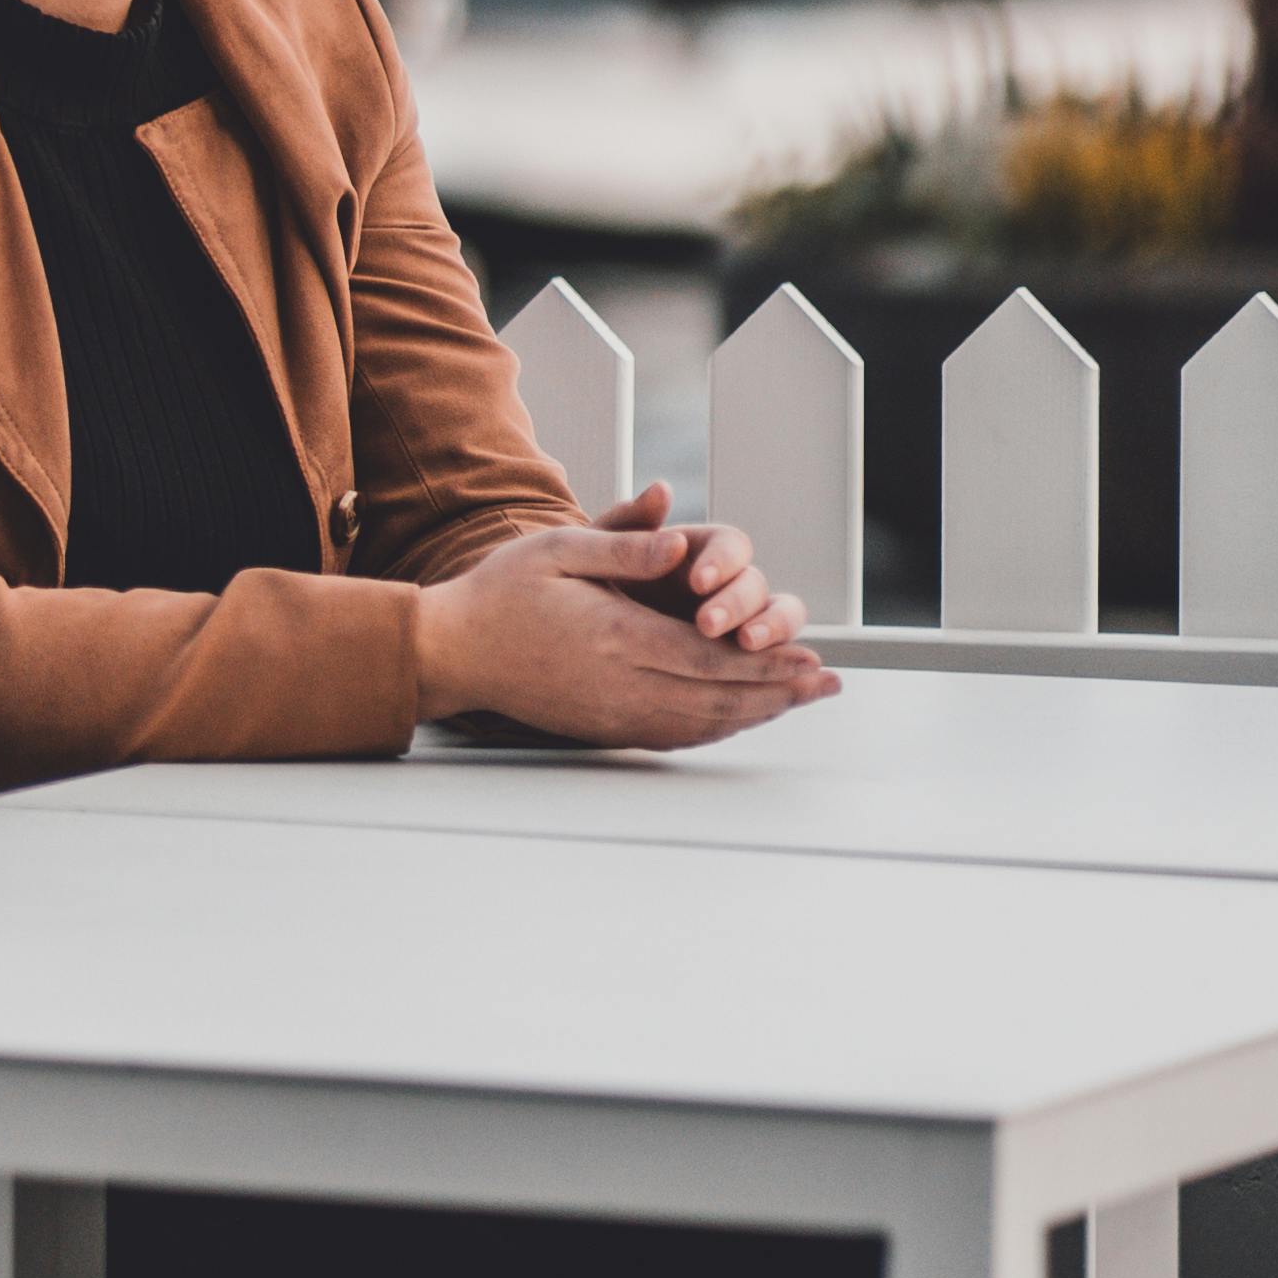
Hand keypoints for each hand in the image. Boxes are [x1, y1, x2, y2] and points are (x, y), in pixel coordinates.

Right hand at [409, 482, 838, 747]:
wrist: (452, 651)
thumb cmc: (500, 594)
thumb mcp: (559, 548)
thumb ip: (623, 545)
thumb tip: (678, 541)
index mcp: (615, 636)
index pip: (710, 656)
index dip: (766, 661)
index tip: (808, 657)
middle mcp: (619, 683)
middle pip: (717, 696)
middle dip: (778, 691)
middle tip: (825, 685)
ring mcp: (611, 712)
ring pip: (700, 722)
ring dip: (755, 714)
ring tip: (796, 703)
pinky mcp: (602, 726)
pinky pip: (672, 736)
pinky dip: (715, 730)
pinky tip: (736, 720)